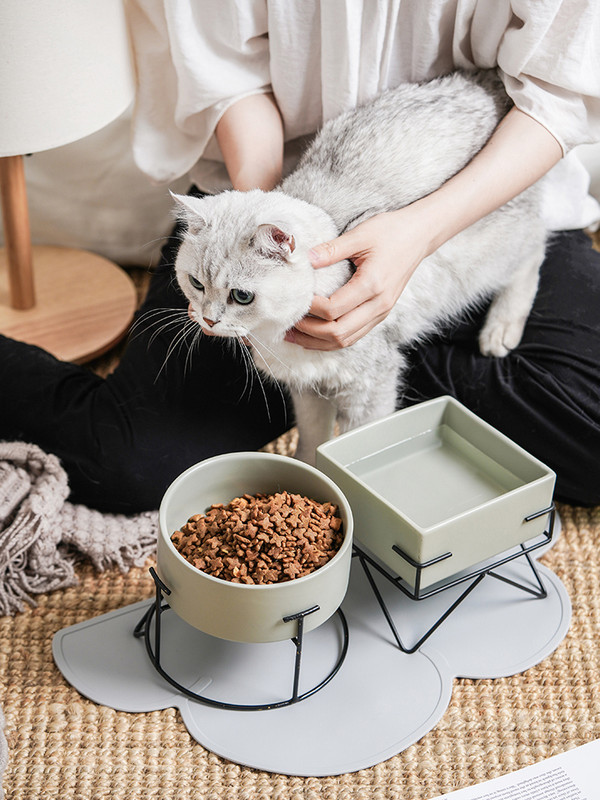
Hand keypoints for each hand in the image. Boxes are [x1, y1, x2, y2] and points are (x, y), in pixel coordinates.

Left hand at [286, 207, 432, 349]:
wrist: (420, 236)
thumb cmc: (392, 231)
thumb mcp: (361, 234)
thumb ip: (332, 248)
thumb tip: (304, 258)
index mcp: (373, 285)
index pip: (334, 309)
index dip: (310, 308)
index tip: (294, 298)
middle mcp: (379, 305)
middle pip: (338, 333)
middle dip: (309, 332)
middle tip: (286, 323)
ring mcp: (381, 313)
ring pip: (346, 341)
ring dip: (317, 341)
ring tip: (294, 334)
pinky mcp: (380, 314)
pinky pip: (353, 336)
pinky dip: (331, 339)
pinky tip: (313, 334)